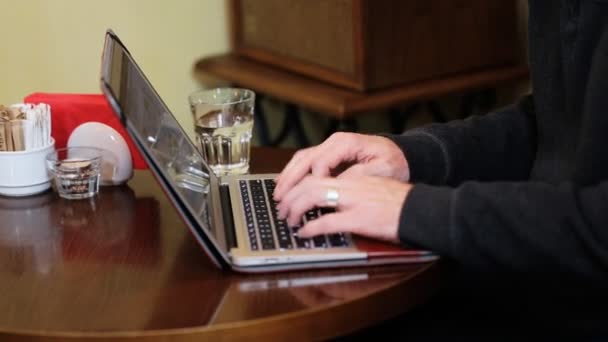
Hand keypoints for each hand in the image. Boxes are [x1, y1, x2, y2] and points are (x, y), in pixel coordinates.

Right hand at [273, 132, 408, 201]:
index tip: (309, 200)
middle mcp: (334, 142)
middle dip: (291, 179)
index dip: (313, 182)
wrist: (401, 154)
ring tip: (278, 193)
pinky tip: (286, 184)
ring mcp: (329, 147)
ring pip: (301, 159)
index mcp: (346, 144)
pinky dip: (294, 173)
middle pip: (305, 159)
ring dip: (288, 176)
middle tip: (281, 197)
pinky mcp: (328, 154)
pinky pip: (305, 161)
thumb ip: (358, 176)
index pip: (321, 163)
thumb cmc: (394, 162)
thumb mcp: (382, 169)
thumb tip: (337, 184)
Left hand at [276, 175, 412, 243]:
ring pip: (313, 197)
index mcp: (353, 178)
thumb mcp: (373, 190)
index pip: (317, 174)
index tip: (288, 195)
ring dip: (296, 209)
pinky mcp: (359, 219)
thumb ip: (352, 192)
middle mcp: (350, 185)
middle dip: (290, 196)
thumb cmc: (399, 204)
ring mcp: (354, 201)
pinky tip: (304, 233)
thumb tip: (331, 202)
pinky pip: (327, 222)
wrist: (420, 210)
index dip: (298, 184)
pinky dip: (311, 227)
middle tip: (282, 209)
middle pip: (309, 183)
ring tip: (289, 220)